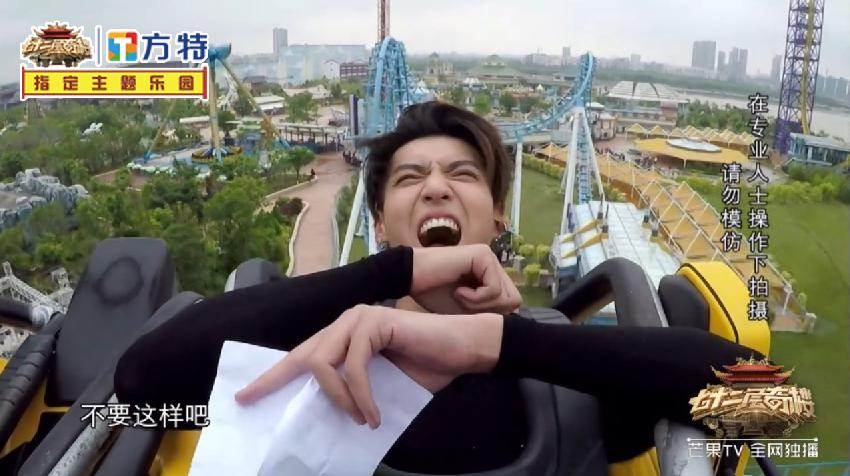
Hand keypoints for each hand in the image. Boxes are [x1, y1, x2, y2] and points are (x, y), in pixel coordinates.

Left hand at [234, 304, 502, 428]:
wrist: (464, 351)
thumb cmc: (426, 368)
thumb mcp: (380, 387)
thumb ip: (352, 391)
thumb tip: (321, 416)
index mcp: (345, 336)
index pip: (302, 356)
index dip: (273, 376)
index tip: (247, 396)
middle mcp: (346, 322)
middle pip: (302, 355)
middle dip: (275, 379)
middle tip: (253, 401)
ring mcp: (358, 317)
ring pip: (323, 362)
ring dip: (340, 398)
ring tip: (361, 419)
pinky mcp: (374, 321)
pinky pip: (353, 365)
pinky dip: (360, 394)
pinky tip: (372, 413)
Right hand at [411, 244, 520, 314]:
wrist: (409, 277)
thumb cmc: (433, 294)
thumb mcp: (466, 311)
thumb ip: (488, 314)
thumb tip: (512, 322)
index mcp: (489, 275)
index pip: (510, 303)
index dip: (493, 315)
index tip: (468, 312)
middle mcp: (493, 264)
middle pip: (514, 300)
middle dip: (489, 311)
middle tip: (464, 305)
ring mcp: (489, 257)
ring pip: (506, 297)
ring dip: (480, 305)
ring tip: (459, 297)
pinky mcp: (483, 255)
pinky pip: (494, 289)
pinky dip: (476, 298)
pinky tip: (457, 290)